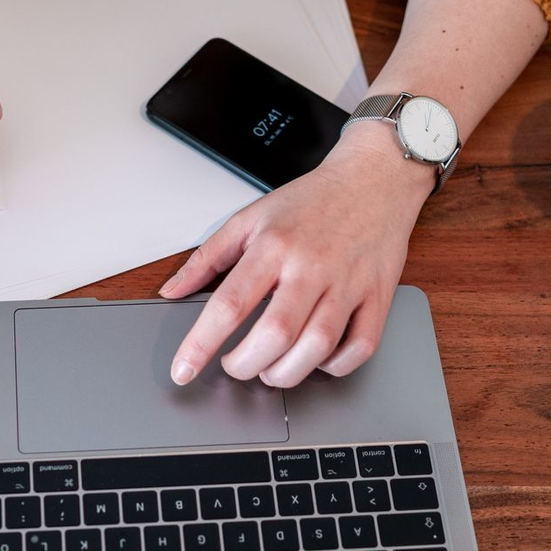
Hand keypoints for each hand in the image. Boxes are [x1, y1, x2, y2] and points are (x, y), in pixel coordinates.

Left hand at [160, 125, 432, 387]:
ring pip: (318, 346)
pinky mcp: (378, 296)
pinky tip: (316, 360)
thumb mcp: (249, 218)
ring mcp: (349, 282)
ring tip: (270, 369)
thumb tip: (171, 291)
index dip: (201, 344)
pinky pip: (361, 346)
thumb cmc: (311, 202)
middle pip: (276, 334)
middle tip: (235, 365)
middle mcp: (311, 266)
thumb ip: (206, 258)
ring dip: (286, 373)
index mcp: (273, 246)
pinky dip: (336, 366)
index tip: (183, 370)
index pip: (230, 304)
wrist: (375, 178)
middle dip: (246, 365)